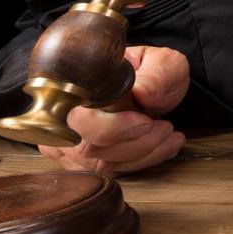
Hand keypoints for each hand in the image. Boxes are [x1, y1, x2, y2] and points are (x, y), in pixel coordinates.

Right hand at [38, 45, 189, 175]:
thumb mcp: (163, 63)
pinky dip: (142, 161)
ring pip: (101, 163)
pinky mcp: (85, 158)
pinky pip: (110, 170)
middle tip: (164, 127)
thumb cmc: (153, 71)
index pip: (75, 116)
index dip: (109, 126)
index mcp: (74, 82)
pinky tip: (164, 146)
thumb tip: (141, 92)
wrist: (157, 85)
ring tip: (169, 134)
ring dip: (143, 153)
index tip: (146, 121)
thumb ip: (156, 75)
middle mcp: (63, 114)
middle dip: (133, 144)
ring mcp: (71, 139)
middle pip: (86, 148)